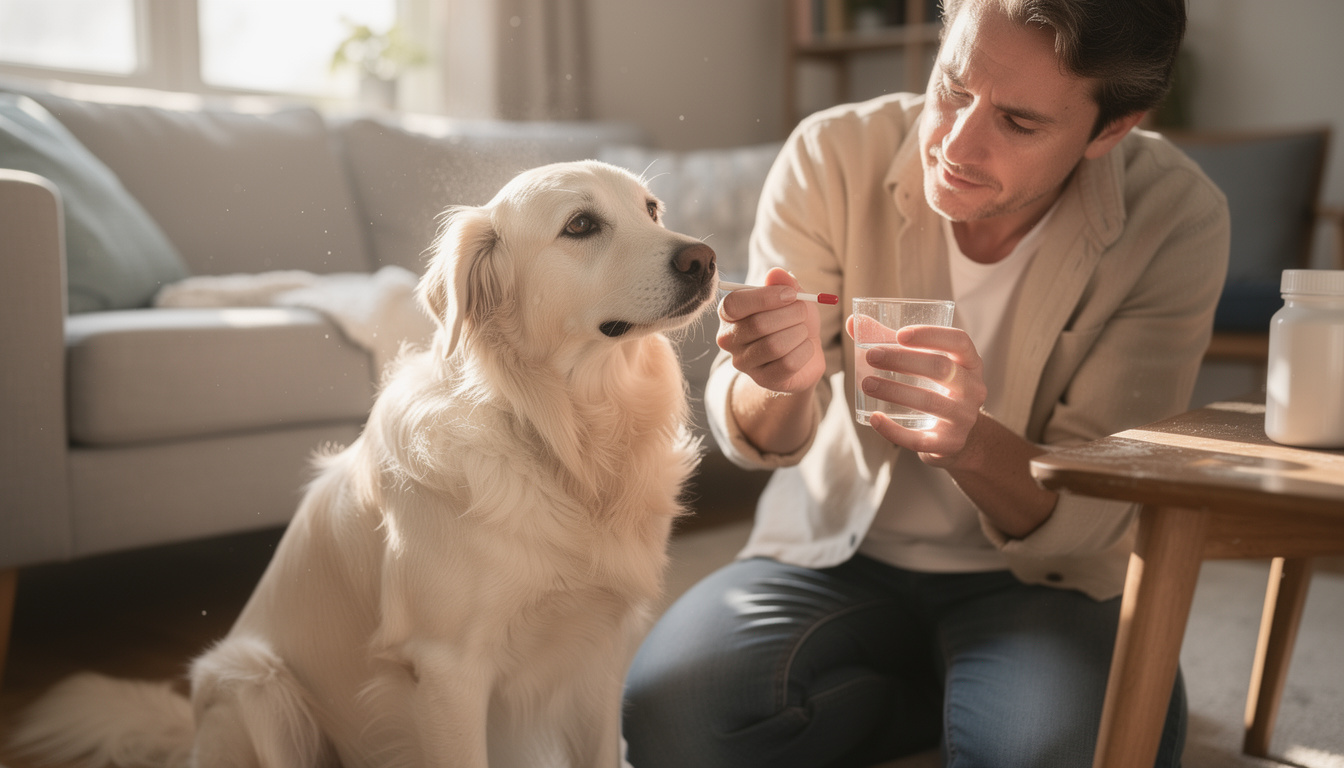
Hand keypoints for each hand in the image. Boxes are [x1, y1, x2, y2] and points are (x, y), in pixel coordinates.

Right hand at [717, 268, 825, 395]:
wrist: (804, 352)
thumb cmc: (791, 320)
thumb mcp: (791, 297)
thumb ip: (783, 283)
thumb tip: (776, 273)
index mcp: (729, 314)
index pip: (734, 304)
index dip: (765, 297)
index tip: (791, 295)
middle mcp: (729, 339)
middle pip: (758, 325)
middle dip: (790, 314)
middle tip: (803, 310)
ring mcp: (744, 362)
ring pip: (774, 346)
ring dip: (799, 333)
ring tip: (803, 330)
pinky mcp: (763, 379)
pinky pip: (788, 364)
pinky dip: (805, 351)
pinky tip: (805, 347)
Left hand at [845, 319, 986, 466]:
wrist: (954, 437)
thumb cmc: (935, 390)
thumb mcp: (925, 365)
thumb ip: (891, 343)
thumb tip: (853, 323)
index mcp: (970, 363)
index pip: (959, 341)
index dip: (931, 335)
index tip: (899, 334)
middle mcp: (974, 389)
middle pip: (940, 368)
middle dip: (902, 360)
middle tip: (871, 357)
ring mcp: (964, 418)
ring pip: (929, 401)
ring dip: (894, 390)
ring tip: (866, 383)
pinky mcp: (949, 443)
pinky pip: (919, 438)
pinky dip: (893, 429)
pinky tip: (874, 418)